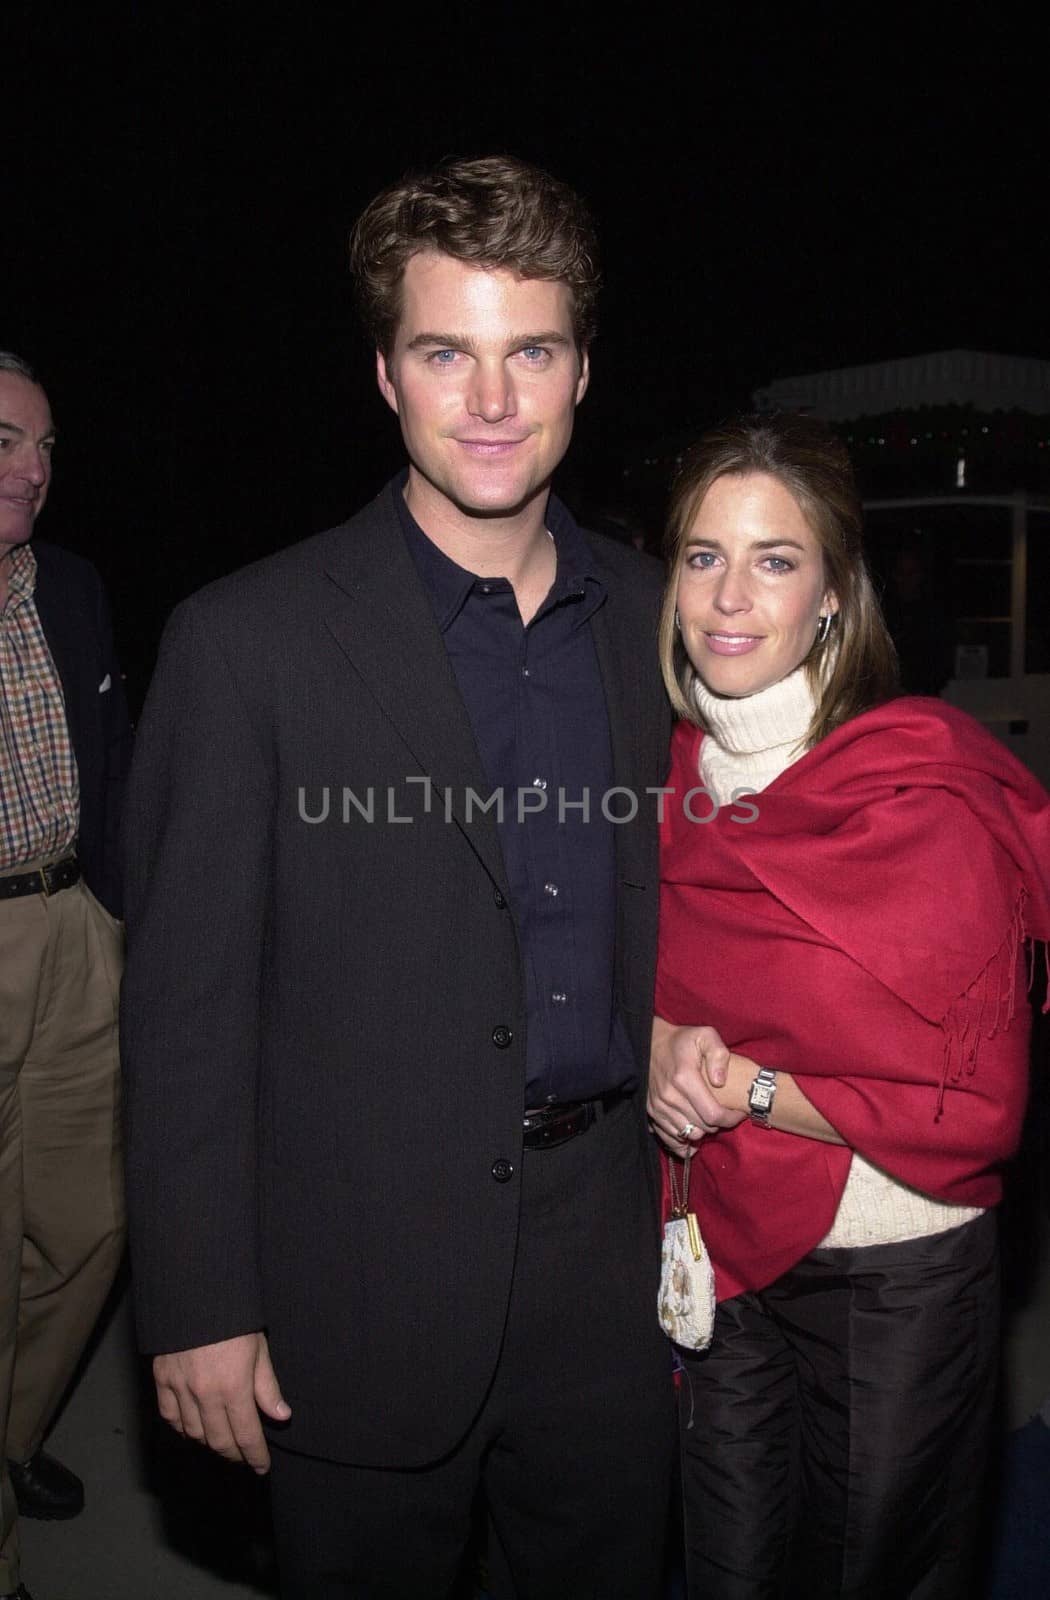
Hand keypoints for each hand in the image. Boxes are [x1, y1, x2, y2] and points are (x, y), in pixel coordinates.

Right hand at [153, 1331, 289, 1472]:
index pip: (246, 1434)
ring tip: (223, 1443)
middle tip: (244, 1457)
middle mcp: (205, 1394)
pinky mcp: (162, 1380)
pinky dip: (182, 1428)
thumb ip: (267, 1387)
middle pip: (219, 1440)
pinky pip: (170, 1416)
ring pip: (194, 1433)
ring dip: (210, 1443)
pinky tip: (192, 1429)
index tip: (262, 1466)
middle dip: (234, 1454)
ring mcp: (180, 1389)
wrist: (194, 1292)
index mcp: (233, 1387)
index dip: (256, 1455)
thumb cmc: (233, 1318)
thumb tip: (281, 1416)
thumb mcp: (259, 1349)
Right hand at [648, 1017, 749, 1154]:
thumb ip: (718, 1053)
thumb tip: (720, 1081)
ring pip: (688, 1135)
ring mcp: (658, 1107)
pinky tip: (693, 1132)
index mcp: (684, 1078)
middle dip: (718, 1124)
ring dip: (702, 1130)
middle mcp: (669, 1097)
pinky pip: (671, 1138)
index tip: (738, 1112)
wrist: (648, 1043)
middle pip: (702, 1128)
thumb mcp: (705, 1035)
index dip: (731, 1119)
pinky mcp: (651, 1113)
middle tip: (724, 1112)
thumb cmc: (681, 1041)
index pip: (713, 1114)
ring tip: (708, 1117)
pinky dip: (684, 1140)